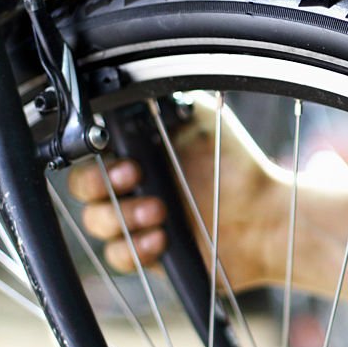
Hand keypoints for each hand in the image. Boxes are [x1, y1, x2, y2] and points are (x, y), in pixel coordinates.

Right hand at [68, 94, 289, 290]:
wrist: (264, 216)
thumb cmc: (235, 165)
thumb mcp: (201, 120)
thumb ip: (165, 103)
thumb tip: (133, 89)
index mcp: (136, 153)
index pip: (91, 155)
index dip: (95, 159)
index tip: (125, 160)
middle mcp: (131, 186)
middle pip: (83, 189)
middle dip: (99, 186)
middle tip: (134, 179)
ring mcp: (137, 220)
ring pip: (96, 224)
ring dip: (122, 217)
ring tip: (161, 211)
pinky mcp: (147, 253)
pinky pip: (119, 257)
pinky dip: (135, 249)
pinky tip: (161, 240)